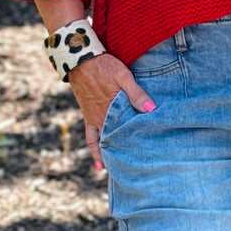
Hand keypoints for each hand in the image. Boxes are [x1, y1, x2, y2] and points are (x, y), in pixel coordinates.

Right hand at [67, 55, 155, 172]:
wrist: (80, 59)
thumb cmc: (104, 66)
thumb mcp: (123, 76)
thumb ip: (136, 93)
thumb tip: (151, 109)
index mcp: (112, 109)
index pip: (128, 131)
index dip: (139, 143)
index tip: (150, 155)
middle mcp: (102, 118)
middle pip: (117, 139)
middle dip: (127, 153)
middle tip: (138, 169)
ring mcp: (94, 119)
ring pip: (104, 142)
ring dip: (112, 155)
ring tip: (121, 171)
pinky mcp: (88, 116)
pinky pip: (90, 138)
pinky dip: (95, 150)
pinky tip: (100, 164)